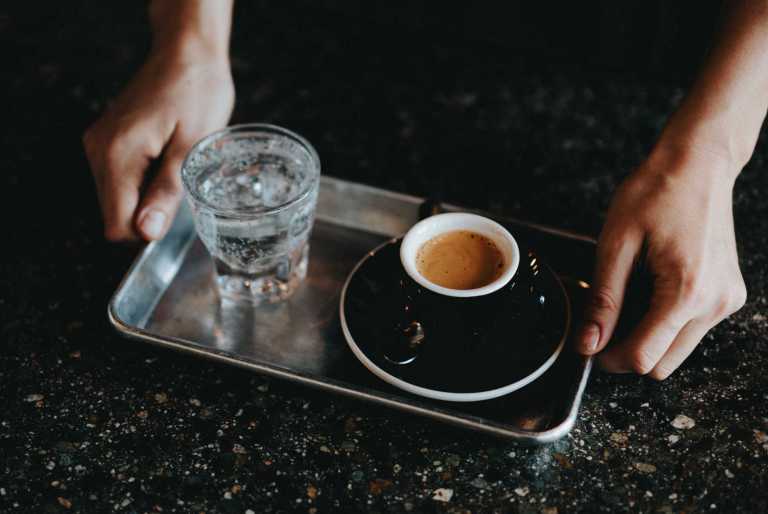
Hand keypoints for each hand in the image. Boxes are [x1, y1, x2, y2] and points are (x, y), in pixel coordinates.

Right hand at [83, 43, 233, 240]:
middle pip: (114, 214)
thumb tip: (146, 233)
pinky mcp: (107, 139)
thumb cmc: (197, 92)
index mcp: (117, 154)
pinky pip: (120, 179)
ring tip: (176, 169)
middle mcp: (99, 150)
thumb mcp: (192, 147)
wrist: (187, 53)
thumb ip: (167, 192)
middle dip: (148, 215)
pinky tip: (166, 161)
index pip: (116, 224)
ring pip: (117, 198)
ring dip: (147, 197)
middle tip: (182, 188)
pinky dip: (143, 181)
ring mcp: (100, 143)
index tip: (176, 217)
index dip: (147, 233)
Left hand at [577, 144, 746, 378]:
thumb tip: (587, 344)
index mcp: (687, 292)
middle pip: (662, 364)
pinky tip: (650, 288)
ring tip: (629, 294)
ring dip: (647, 336)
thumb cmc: (656, 193)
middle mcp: (715, 303)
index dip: (607, 358)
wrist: (698, 164)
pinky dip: (665, 321)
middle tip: (602, 320)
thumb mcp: (616, 245)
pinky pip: (691, 329)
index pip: (643, 356)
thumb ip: (603, 300)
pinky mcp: (728, 294)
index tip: (587, 345)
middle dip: (626, 351)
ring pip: (677, 350)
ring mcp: (726, 300)